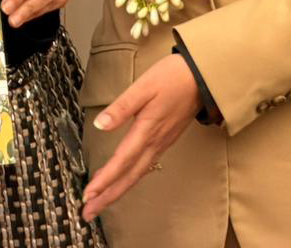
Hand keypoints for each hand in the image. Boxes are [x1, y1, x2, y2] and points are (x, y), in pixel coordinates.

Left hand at [81, 54, 199, 220]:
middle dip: (108, 196)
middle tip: (89, 213)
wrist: (202, 77)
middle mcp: (155, 142)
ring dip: (118, 190)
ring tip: (101, 202)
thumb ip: (121, 107)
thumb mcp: (143, 86)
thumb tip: (100, 124)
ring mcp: (162, 143)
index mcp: (147, 130)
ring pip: (137, 174)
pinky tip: (124, 181)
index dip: (105, 179)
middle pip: (129, 176)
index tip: (88, 194)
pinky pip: (146, 166)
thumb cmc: (172, 78)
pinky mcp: (165, 140)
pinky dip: (131, 179)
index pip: (122, 161)